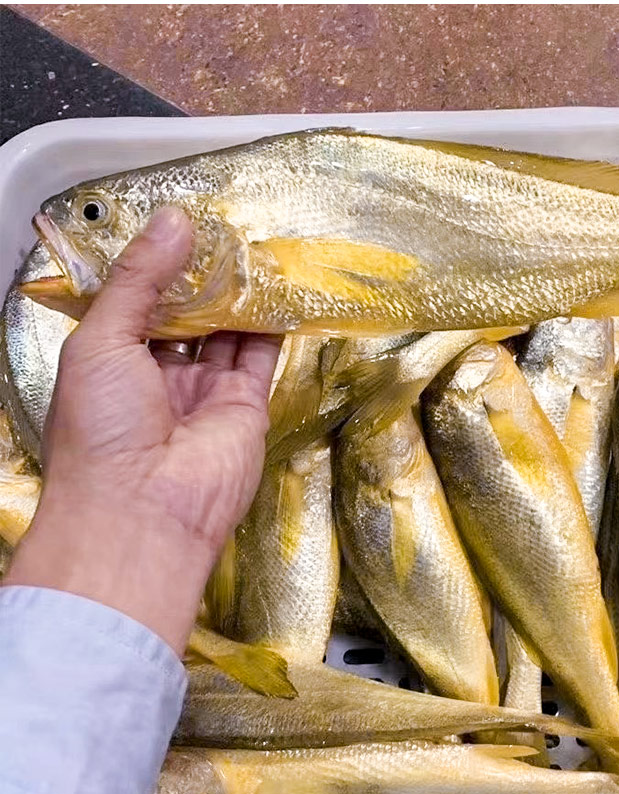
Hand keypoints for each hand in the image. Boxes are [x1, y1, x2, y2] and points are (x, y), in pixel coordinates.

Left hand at [5, 208, 282, 653]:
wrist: (143, 510)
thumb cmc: (101, 429)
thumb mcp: (102, 338)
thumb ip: (141, 279)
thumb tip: (174, 221)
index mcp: (110, 360)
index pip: (138, 301)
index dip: (158, 264)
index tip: (179, 224)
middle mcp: (157, 375)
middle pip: (186, 314)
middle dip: (202, 276)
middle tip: (224, 229)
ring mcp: (203, 392)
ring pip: (226, 332)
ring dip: (239, 295)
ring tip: (255, 248)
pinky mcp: (245, 406)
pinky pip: (260, 358)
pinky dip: (271, 326)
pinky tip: (279, 290)